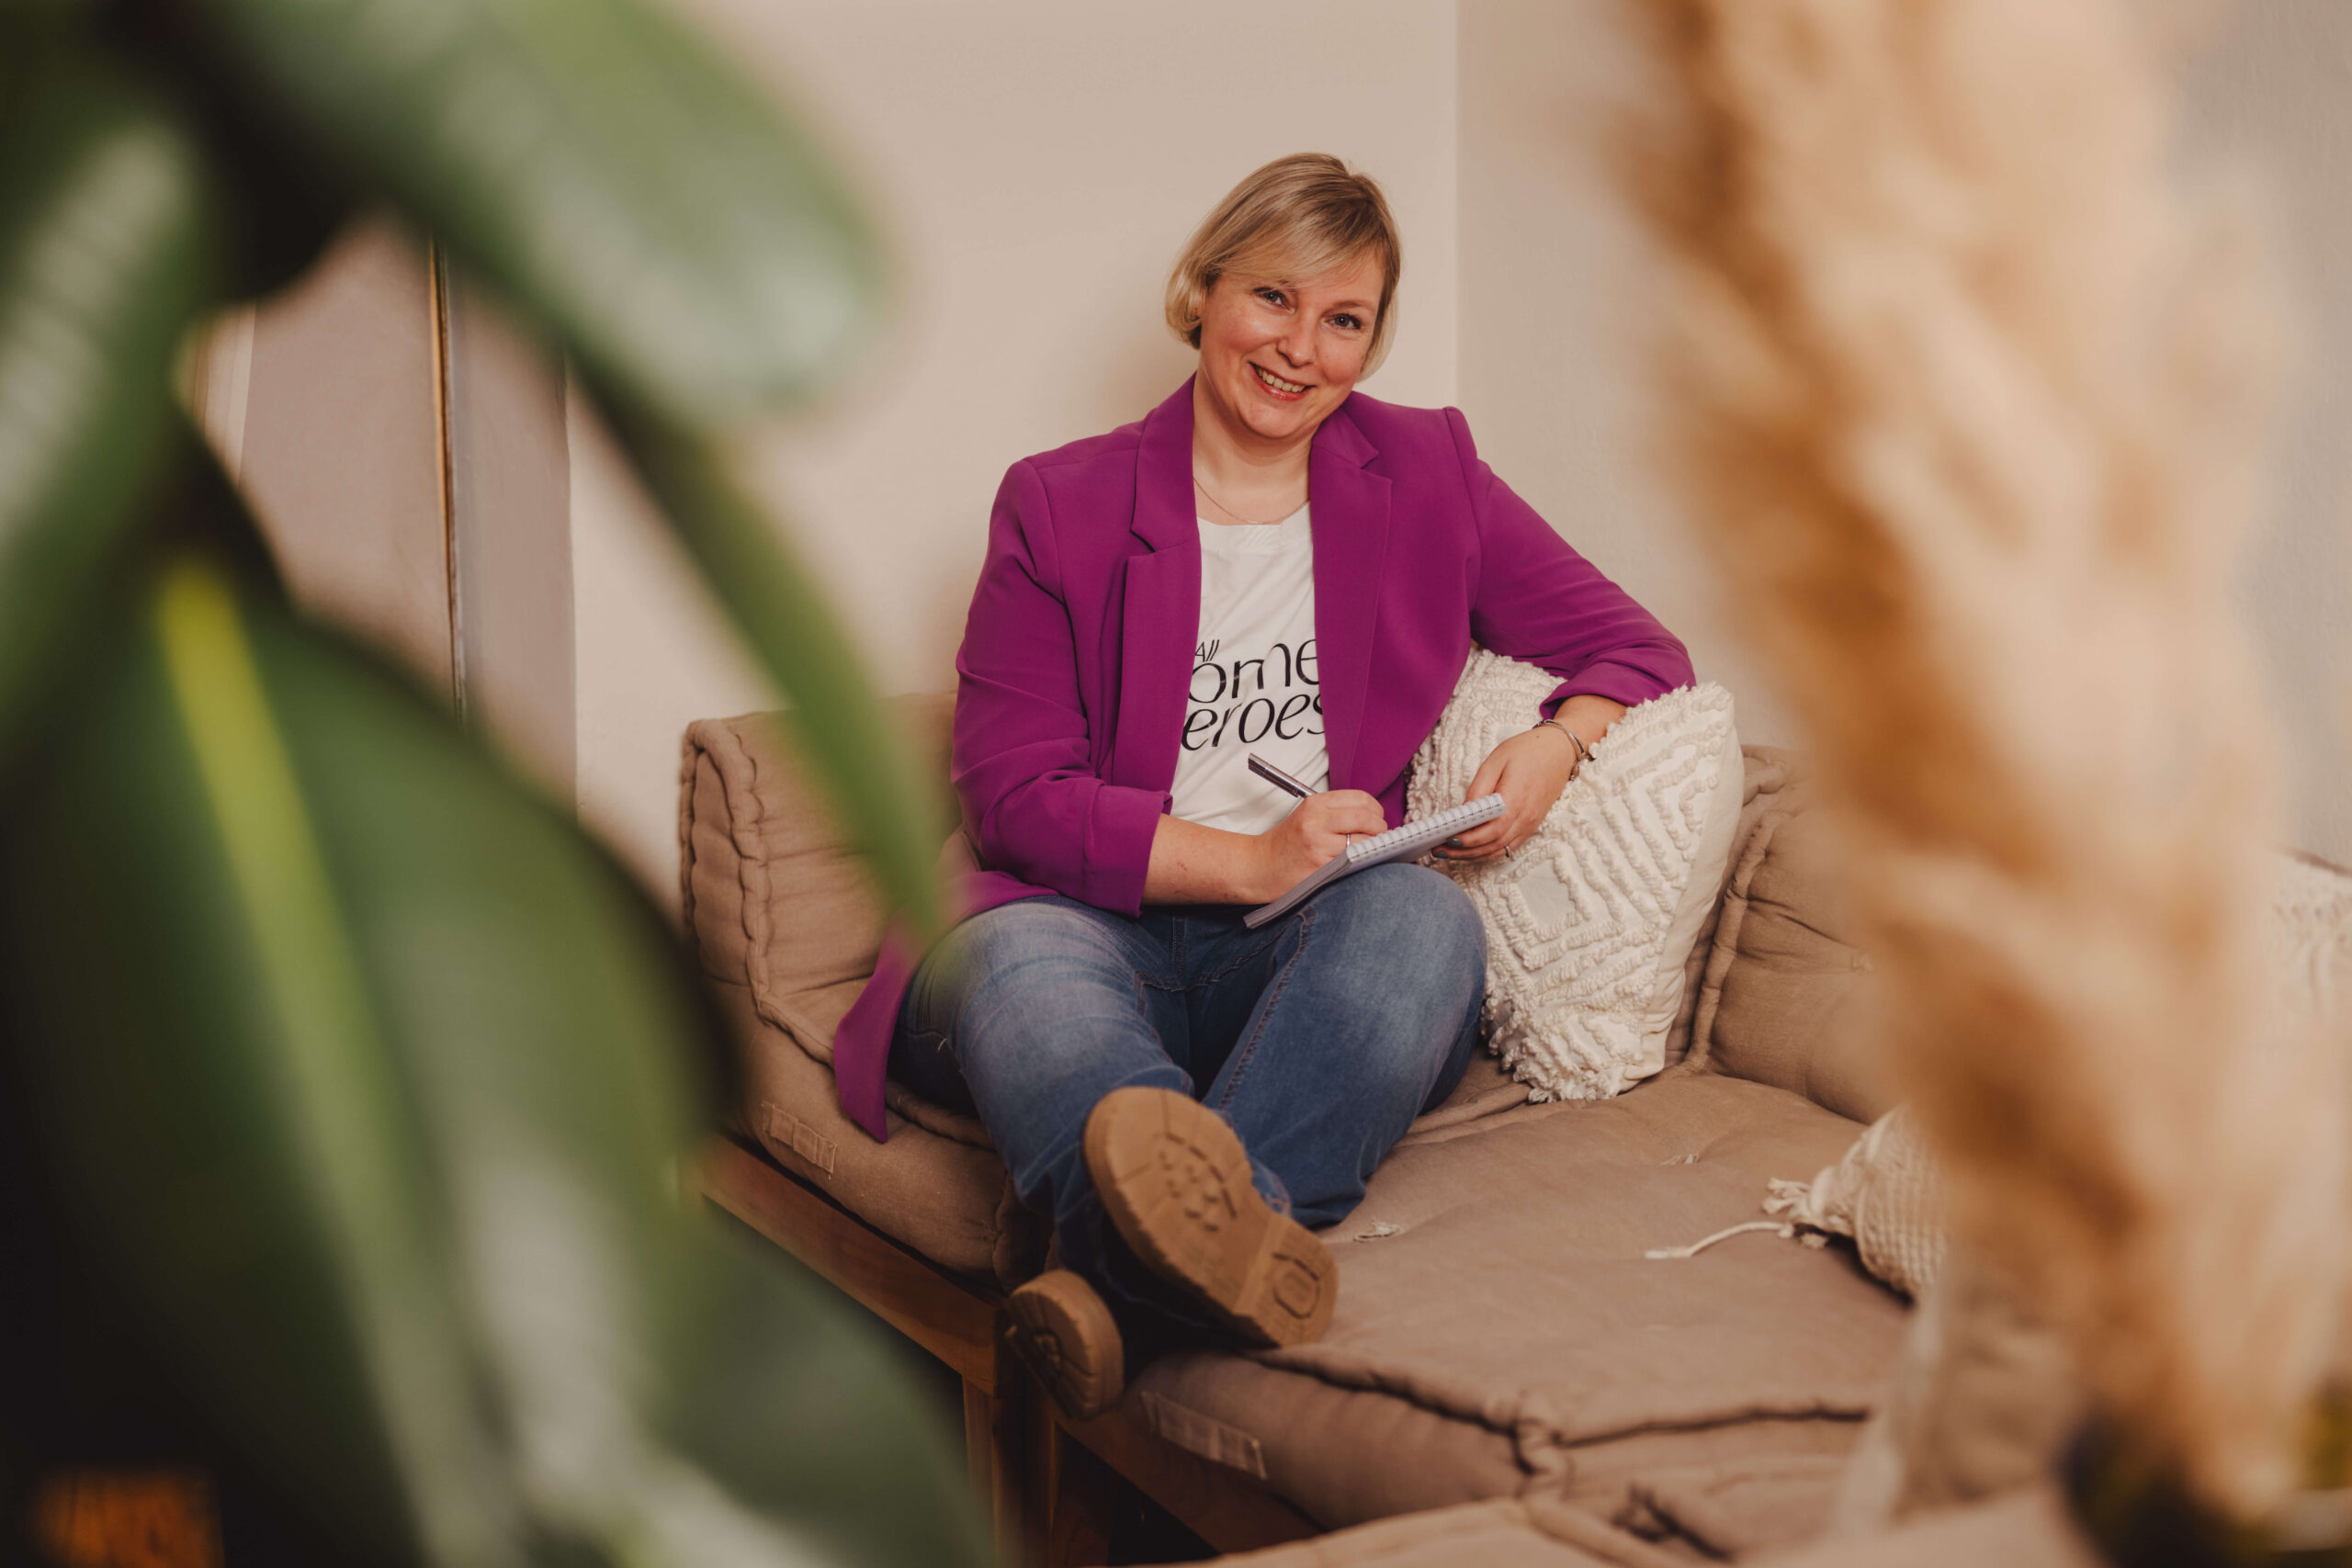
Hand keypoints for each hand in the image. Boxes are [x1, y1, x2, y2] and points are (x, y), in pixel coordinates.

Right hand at [1251, 789, 1386, 899]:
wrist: (1259, 867)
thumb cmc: (1287, 843)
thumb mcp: (1308, 816)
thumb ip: (1337, 812)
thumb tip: (1375, 817)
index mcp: (1315, 804)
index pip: (1360, 799)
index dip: (1376, 810)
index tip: (1377, 819)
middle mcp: (1316, 821)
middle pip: (1366, 818)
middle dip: (1380, 829)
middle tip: (1379, 837)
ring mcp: (1318, 845)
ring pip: (1364, 842)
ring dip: (1373, 848)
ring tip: (1368, 852)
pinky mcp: (1321, 867)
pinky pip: (1353, 862)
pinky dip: (1361, 863)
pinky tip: (1358, 864)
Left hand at [1436, 696, 1624, 862]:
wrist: (1560, 749)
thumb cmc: (1527, 750)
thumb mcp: (1496, 761)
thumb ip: (1479, 789)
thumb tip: (1463, 812)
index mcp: (1516, 800)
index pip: (1489, 831)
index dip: (1467, 840)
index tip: (1445, 841)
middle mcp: (1526, 817)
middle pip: (1492, 845)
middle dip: (1463, 852)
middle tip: (1438, 851)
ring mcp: (1531, 823)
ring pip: (1500, 850)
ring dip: (1474, 856)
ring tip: (1450, 853)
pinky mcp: (1533, 825)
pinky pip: (1509, 846)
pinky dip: (1489, 851)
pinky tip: (1472, 849)